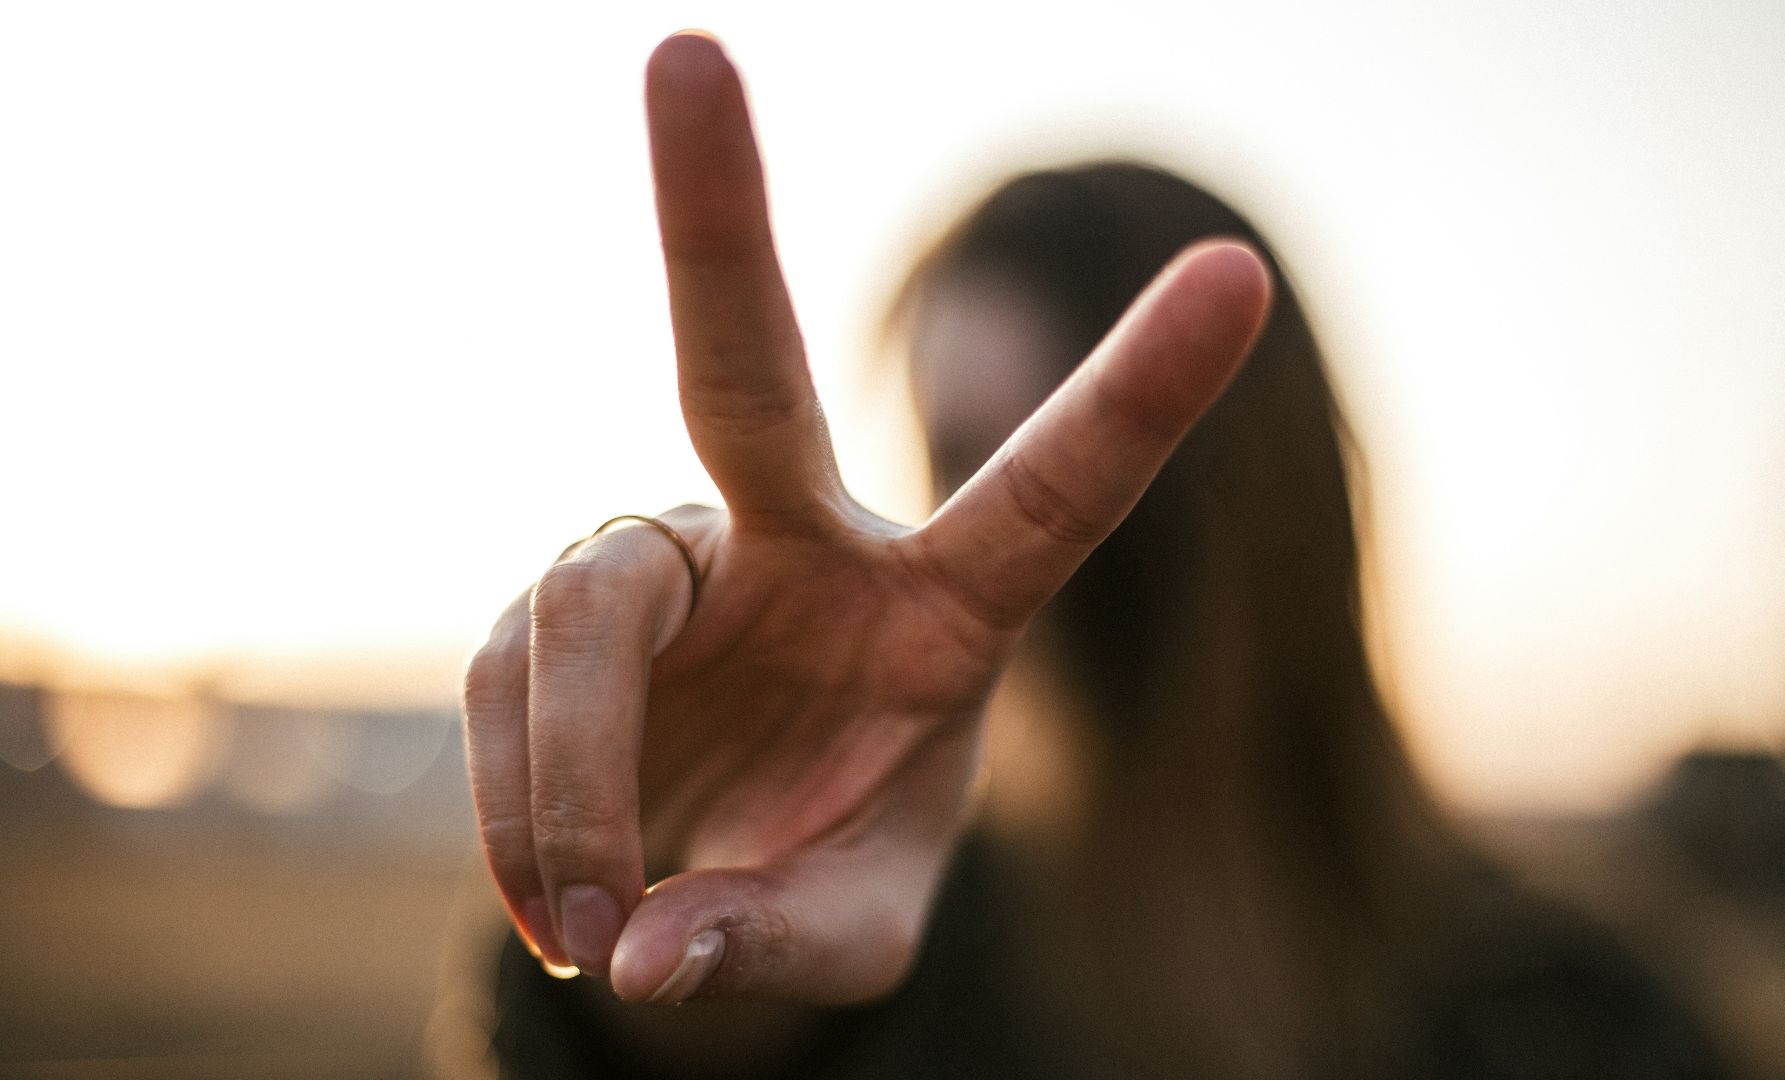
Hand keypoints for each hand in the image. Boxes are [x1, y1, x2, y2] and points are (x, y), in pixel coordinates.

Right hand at [463, 31, 1271, 1005]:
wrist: (698, 893)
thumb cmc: (817, 885)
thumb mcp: (849, 934)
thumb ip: (782, 947)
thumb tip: (659, 960)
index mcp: (940, 609)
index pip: (1051, 493)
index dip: (1139, 393)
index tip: (1239, 274)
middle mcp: (796, 540)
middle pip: (741, 365)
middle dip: (715, 213)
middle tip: (681, 51)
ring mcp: (662, 560)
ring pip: (581, 619)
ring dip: (572, 786)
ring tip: (597, 919)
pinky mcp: (548, 608)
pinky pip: (504, 688)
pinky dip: (515, 813)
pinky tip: (557, 898)